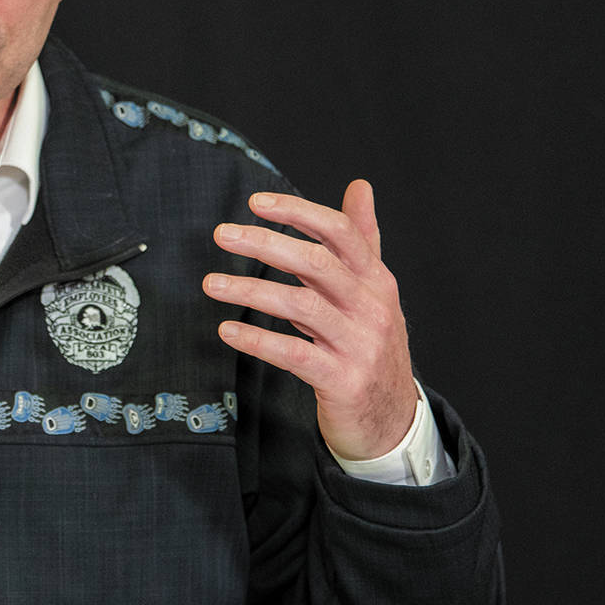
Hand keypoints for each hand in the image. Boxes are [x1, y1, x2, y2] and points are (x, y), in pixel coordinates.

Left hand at [205, 179, 417, 461]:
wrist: (392, 418)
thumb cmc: (371, 345)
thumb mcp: (373, 291)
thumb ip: (362, 240)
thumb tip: (359, 185)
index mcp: (377, 280)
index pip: (340, 233)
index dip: (298, 213)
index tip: (256, 202)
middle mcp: (372, 307)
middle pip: (317, 263)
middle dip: (266, 243)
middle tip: (222, 233)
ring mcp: (359, 345)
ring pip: (301, 305)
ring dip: (251, 290)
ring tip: (212, 284)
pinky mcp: (342, 381)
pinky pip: (294, 354)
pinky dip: (258, 340)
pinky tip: (227, 330)